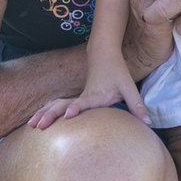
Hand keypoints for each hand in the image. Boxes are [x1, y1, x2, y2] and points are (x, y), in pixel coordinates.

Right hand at [28, 59, 148, 128]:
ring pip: (56, 105)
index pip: (84, 102)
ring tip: (32, 125)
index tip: (68, 115)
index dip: (76, 108)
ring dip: (44, 114)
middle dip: (50, 115)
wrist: (103, 54)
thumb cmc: (117, 72)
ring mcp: (77, 97)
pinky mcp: (75, 99)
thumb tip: (149, 123)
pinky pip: (57, 106)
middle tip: (39, 126)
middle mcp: (83, 96)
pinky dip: (46, 112)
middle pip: (63, 106)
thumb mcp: (129, 87)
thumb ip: (137, 105)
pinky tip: (36, 121)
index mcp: (96, 95)